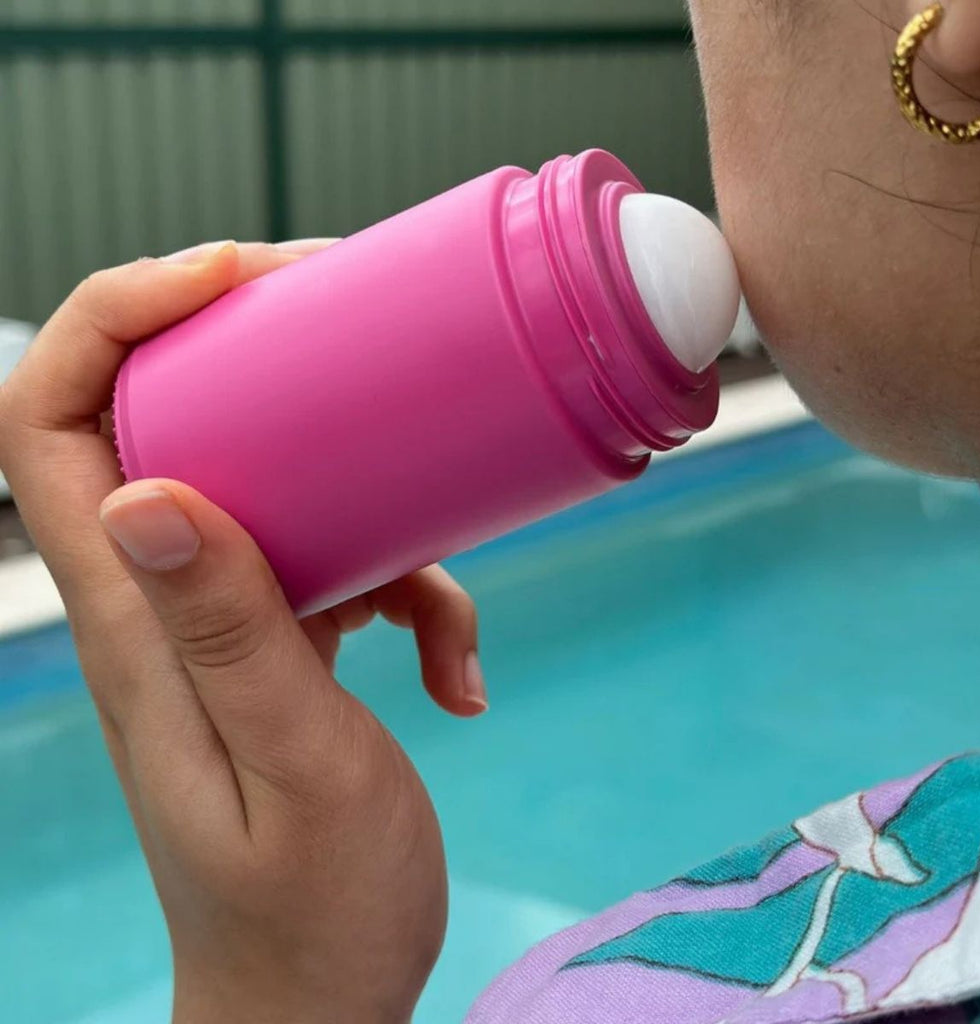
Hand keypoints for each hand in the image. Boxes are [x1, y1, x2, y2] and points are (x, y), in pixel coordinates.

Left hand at [0, 241, 486, 1023]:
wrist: (317, 999)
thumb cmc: (308, 911)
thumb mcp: (293, 767)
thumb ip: (231, 635)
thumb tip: (150, 494)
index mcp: (135, 617)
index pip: (52, 423)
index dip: (120, 318)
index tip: (235, 277)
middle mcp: (166, 601)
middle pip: (168, 415)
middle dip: (258, 344)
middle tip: (356, 323)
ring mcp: (227, 621)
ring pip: (274, 483)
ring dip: (369, 491)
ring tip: (451, 564)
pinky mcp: (286, 644)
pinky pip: (346, 567)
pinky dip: (415, 597)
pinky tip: (459, 673)